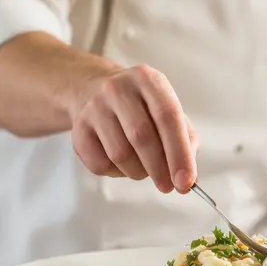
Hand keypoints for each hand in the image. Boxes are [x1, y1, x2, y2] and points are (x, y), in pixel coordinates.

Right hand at [69, 65, 197, 193]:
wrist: (94, 91)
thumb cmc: (140, 107)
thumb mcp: (167, 110)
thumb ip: (185, 139)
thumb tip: (188, 176)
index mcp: (147, 80)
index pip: (167, 117)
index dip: (179, 152)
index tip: (185, 181)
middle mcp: (118, 89)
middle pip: (141, 136)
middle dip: (159, 169)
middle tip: (168, 186)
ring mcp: (94, 107)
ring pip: (120, 154)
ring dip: (137, 171)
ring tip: (143, 167)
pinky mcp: (78, 129)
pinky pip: (100, 164)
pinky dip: (116, 173)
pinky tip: (121, 162)